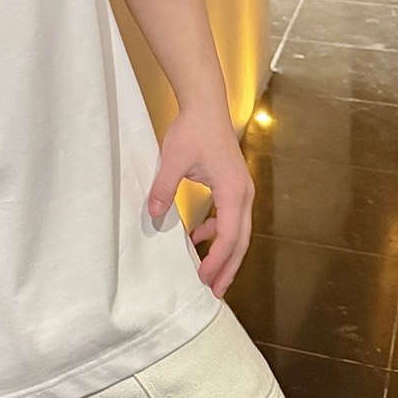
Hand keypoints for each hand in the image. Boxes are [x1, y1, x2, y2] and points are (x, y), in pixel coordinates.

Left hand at [147, 104, 254, 298]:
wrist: (205, 105)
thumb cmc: (193, 130)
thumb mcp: (172, 160)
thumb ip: (164, 188)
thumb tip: (154, 214)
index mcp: (234, 192)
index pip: (229, 237)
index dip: (217, 260)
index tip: (203, 278)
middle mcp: (244, 194)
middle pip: (241, 241)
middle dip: (228, 267)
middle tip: (216, 292)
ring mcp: (242, 189)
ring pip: (238, 231)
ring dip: (224, 252)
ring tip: (208, 273)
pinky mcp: (233, 185)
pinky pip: (231, 217)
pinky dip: (217, 231)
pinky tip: (197, 237)